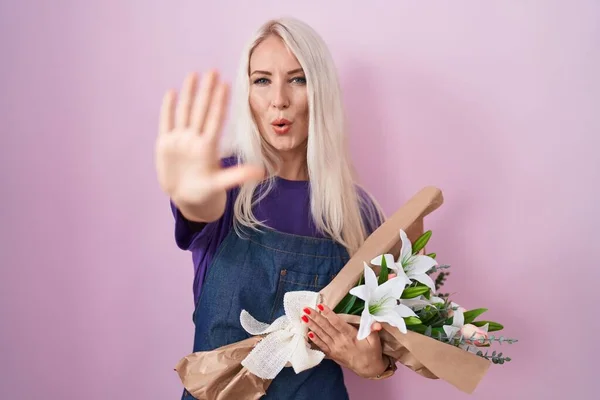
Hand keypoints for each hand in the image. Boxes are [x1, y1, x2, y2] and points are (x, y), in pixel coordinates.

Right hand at [155, 71, 263, 205]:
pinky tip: (171, 93)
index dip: (220, 102)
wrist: (186, 198)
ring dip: (189, 93)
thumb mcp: (221, 184)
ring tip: (194, 74)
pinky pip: (166, 122)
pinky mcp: (165, 145)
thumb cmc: (206, 191)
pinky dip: (168, 109)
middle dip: (207, 91)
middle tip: (214, 70)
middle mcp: (194, 139)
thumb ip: (237, 176)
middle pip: (201, 110)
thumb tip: (261, 172)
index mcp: (208, 147)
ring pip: (184, 112)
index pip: (215, 119)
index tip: (227, 84)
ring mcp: (180, 140)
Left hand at [301, 304, 387, 378]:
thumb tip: (375, 323)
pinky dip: (314, 340)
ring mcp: (335, 348)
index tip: (321, 306)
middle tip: (306, 309)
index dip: (329, 315)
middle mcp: (341, 342)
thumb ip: (373, 330)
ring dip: (312, 326)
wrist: (368, 369)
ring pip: (322, 335)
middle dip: (315, 317)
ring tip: (303, 317)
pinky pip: (321, 346)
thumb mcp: (375, 341)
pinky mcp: (332, 354)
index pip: (338, 323)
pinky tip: (308, 333)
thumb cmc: (372, 351)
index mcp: (351, 336)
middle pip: (326, 328)